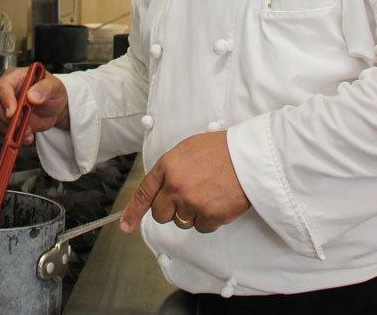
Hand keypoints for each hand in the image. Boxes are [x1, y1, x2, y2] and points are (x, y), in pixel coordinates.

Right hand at [0, 66, 69, 144]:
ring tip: (28, 133)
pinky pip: (3, 130)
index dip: (6, 100)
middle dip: (9, 120)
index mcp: (15, 77)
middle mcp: (7, 91)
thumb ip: (46, 88)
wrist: (54, 107)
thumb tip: (33, 95)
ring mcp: (5, 106)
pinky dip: (14, 136)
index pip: (3, 87)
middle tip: (22, 125)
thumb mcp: (55, 87)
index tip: (12, 113)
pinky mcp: (7, 120)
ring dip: (12, 130)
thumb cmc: (52, 91)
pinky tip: (26, 137)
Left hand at [120, 131, 249, 233]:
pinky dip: (210, 219)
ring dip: (192, 214)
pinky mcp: (210, 216)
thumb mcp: (187, 150)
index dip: (133, 212)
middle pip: (161, 215)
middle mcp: (176, 186)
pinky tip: (218, 201)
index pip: (144, 193)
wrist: (250, 156)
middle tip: (188, 198)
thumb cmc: (221, 150)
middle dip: (171, 210)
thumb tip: (162, 189)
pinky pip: (202, 227)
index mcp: (168, 166)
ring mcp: (192, 203)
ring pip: (182, 222)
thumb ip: (171, 170)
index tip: (126, 226)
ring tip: (209, 193)